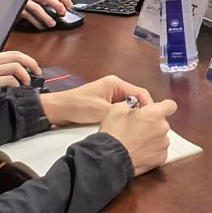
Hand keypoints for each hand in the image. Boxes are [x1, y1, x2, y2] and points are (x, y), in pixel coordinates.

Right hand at [0, 51, 39, 107]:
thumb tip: (4, 77)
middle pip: (17, 57)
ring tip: (26, 85)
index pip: (12, 53)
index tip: (34, 68)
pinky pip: (8, 80)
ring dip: (25, 76)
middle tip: (38, 74)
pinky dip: (16, 85)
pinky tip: (15, 91)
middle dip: (32, 64)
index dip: (26, 59)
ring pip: (15, 67)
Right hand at [19, 0, 73, 28]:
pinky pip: (28, 16)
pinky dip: (36, 22)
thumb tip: (63, 8)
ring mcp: (24, 0)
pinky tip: (41, 27)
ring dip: (46, 17)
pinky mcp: (18, 9)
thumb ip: (47, 0)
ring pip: (37, 8)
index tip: (70, 6)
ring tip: (52, 24)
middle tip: (63, 13)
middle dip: (57, 5)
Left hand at [41, 75, 155, 126]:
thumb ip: (121, 113)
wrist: (57, 111)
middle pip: (137, 100)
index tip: (155, 119)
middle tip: (150, 126)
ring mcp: (110, 96)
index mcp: (116, 84)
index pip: (141, 93)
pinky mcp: (105, 105)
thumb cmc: (78, 106)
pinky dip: (125, 119)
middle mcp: (115, 88)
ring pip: (129, 107)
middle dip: (143, 112)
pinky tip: (128, 128)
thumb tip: (138, 119)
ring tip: (141, 129)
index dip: (150, 106)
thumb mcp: (101, 110)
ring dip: (133, 116)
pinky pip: (121, 112)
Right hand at [96, 97, 180, 176]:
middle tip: (137, 127)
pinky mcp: (161, 158)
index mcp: (155, 113)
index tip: (155, 110)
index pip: (170, 105)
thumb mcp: (117, 108)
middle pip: (162, 123)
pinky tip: (139, 150)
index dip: (163, 107)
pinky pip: (159, 150)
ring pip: (161, 137)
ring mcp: (163, 144)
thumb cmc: (114, 134)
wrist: (112, 158)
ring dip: (152, 137)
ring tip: (136, 141)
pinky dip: (151, 150)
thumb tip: (135, 104)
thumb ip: (132, 103)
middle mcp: (163, 128)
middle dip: (152, 124)